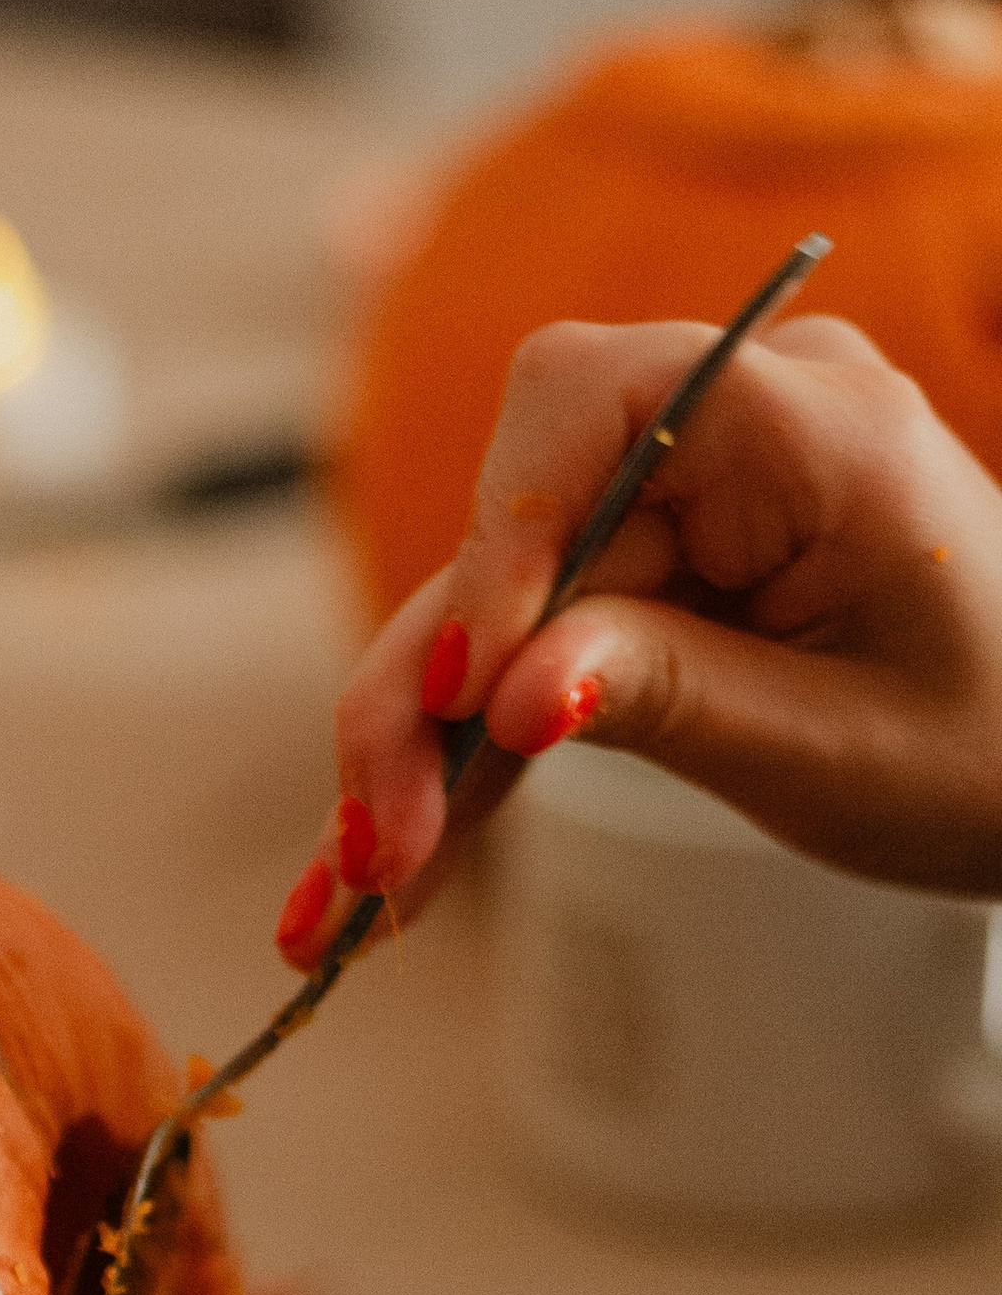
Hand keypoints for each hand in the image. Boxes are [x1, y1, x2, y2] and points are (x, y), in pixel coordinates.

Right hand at [277, 314, 1001, 963]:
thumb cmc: (991, 749)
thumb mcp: (830, 741)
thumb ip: (668, 694)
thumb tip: (510, 698)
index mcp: (809, 424)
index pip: (586, 398)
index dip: (499, 531)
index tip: (471, 686)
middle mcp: (724, 438)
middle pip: (504, 528)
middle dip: (423, 695)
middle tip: (380, 849)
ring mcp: (676, 510)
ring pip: (487, 613)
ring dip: (412, 752)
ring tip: (355, 896)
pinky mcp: (646, 582)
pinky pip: (522, 659)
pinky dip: (458, 761)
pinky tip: (392, 863)